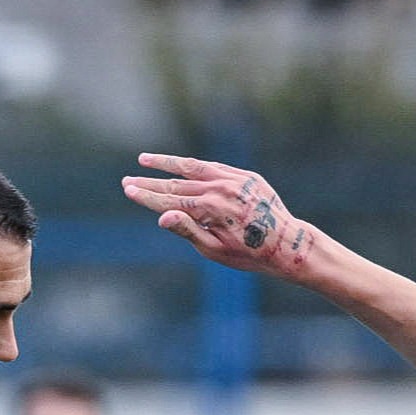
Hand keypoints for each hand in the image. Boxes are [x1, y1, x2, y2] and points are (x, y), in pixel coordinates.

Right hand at [123, 156, 317, 276]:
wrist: (288, 244)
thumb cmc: (249, 254)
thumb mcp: (215, 250)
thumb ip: (187, 231)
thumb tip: (162, 216)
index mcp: (210, 208)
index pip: (170, 199)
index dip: (147, 196)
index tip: (128, 190)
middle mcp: (220, 188)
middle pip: (177, 182)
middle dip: (150, 181)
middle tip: (127, 180)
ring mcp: (234, 179)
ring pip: (194, 167)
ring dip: (168, 163)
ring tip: (145, 160)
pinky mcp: (247, 176)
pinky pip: (215, 167)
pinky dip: (196, 166)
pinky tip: (182, 165)